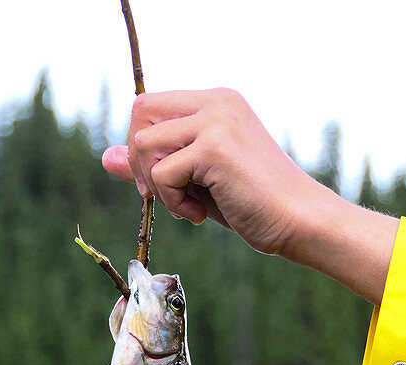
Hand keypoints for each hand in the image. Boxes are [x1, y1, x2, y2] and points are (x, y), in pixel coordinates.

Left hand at [102, 89, 397, 304]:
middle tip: (164, 195)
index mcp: (216, 101)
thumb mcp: (197, 182)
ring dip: (158, 187)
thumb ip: (155, 165)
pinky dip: (173, 203)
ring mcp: (215, 120)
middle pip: (139, 113)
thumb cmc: (254, 206)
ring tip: (191, 208)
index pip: (150, 105)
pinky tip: (202, 215)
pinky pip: (161, 174)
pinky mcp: (214, 147)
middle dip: (139, 160)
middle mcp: (215, 101)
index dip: (142, 147)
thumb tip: (107, 158)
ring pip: (145, 145)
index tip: (161, 183)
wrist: (299, 221)